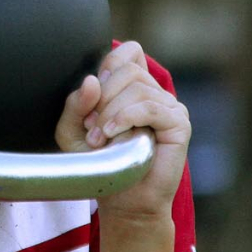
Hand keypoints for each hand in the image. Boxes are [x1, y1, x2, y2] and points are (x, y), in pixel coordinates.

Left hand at [54, 41, 190, 219]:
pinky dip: (126, 117)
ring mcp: (169, 107)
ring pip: (137, 88)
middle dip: (102, 97)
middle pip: (127, 70)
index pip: (129, 52)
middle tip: (91, 126)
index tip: (93, 95)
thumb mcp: (72, 131)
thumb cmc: (99, 163)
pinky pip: (150, 107)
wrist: (122, 199)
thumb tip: (92, 79)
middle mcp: (153, 93)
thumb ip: (75, 104)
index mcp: (132, 88)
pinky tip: (112, 134)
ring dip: (110, 113)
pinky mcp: (179, 124)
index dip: (109, 66)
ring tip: (99, 138)